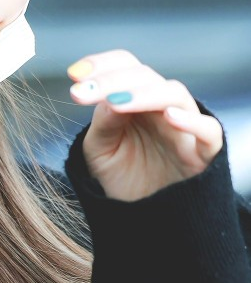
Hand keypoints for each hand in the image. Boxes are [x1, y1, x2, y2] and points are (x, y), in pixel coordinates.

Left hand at [67, 50, 222, 200]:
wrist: (139, 218)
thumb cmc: (121, 178)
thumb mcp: (101, 149)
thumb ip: (104, 122)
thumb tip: (108, 99)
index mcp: (136, 99)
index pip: (126, 67)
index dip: (103, 64)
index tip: (74, 74)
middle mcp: (161, 107)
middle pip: (145, 76)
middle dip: (111, 80)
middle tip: (81, 93)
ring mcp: (184, 127)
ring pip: (173, 94)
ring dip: (143, 94)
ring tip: (115, 103)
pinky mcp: (203, 153)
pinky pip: (208, 130)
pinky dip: (192, 121)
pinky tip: (169, 117)